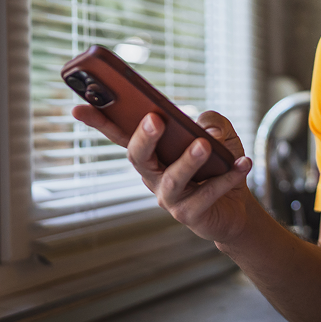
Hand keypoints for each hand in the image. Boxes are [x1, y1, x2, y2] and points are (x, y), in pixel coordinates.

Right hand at [71, 105, 253, 243]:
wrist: (237, 206)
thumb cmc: (220, 164)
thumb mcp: (220, 134)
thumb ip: (212, 122)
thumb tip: (207, 131)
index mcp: (152, 154)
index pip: (120, 134)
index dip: (98, 121)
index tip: (78, 106)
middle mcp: (153, 176)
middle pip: (138, 157)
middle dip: (144, 138)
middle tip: (156, 119)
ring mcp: (169, 198)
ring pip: (172, 179)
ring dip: (188, 161)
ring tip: (204, 145)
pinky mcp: (189, 215)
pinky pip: (207, 194)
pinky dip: (227, 177)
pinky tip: (242, 163)